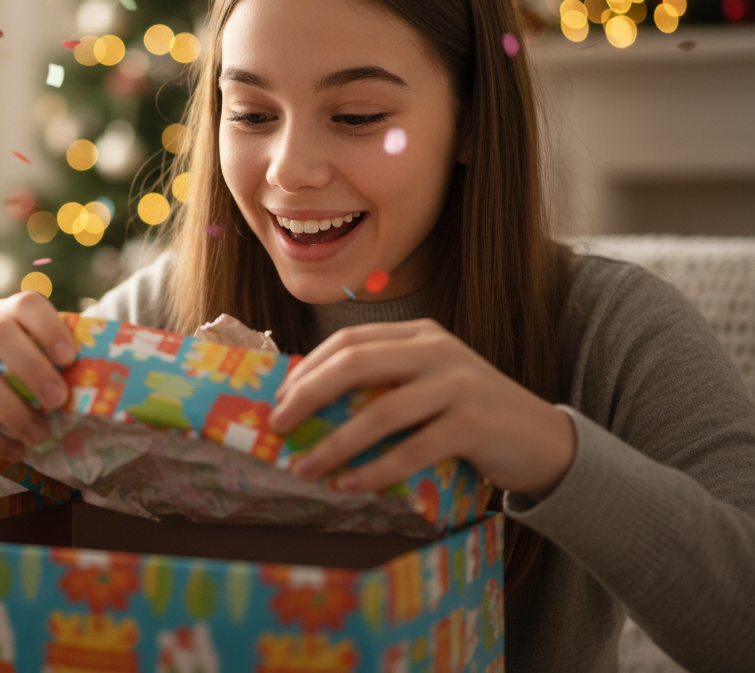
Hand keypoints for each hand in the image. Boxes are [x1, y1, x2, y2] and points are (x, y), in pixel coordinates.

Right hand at [0, 291, 76, 465]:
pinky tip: (16, 451)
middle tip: (58, 399)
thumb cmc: (3, 378)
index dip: (49, 327)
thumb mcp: (24, 362)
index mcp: (1, 313)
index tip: (70, 358)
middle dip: (32, 367)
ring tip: (41, 435)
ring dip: (13, 409)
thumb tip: (100, 385)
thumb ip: (52, 364)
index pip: (25, 305)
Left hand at [268, 319, 575, 500]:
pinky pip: (409, 451)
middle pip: (355, 365)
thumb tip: (310, 403)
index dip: (308, 368)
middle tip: (277, 425)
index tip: (280, 398)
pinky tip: (348, 488)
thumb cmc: (472, 415)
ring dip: (334, 444)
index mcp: (419, 334)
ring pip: (379, 412)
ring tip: (303, 468)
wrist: (544, 440)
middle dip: (308, 396)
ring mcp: (457, 385)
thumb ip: (386, 381)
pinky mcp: (472, 425)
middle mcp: (436, 350)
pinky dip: (373, 472)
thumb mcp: (429, 382)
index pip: (349, 341)